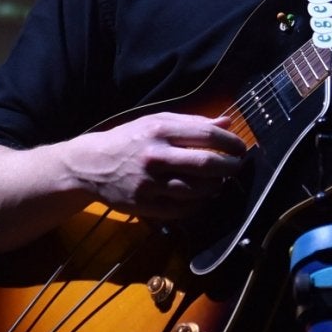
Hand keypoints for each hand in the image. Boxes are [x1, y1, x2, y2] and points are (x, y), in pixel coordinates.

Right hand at [60, 112, 245, 220]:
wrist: (90, 165)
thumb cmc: (129, 140)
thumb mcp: (156, 122)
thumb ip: (192, 123)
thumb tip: (228, 122)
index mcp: (160, 131)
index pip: (207, 136)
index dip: (231, 144)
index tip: (241, 149)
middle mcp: (156, 157)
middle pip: (207, 165)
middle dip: (230, 167)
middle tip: (237, 167)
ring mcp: (150, 184)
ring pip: (198, 190)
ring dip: (216, 187)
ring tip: (219, 181)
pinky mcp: (146, 205)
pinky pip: (184, 209)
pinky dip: (199, 204)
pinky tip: (202, 196)